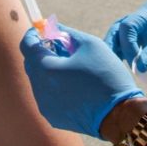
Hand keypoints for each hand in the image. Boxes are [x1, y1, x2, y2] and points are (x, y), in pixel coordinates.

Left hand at [20, 24, 143, 138]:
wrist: (120, 113)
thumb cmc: (106, 75)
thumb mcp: (91, 44)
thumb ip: (68, 33)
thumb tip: (55, 27)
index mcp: (46, 69)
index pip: (27, 46)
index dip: (33, 34)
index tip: (42, 30)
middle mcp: (40, 89)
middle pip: (31, 64)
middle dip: (42, 52)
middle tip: (60, 46)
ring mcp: (45, 106)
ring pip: (39, 81)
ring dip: (49, 70)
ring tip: (71, 67)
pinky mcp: (53, 117)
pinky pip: (47, 96)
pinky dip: (54, 87)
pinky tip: (74, 85)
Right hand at [104, 0, 146, 72]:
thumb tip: (136, 68)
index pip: (128, 26)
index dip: (128, 45)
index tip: (137, 64)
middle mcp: (144, 21)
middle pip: (118, 33)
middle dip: (115, 49)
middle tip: (116, 69)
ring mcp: (144, 34)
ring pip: (119, 43)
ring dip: (116, 56)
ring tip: (115, 74)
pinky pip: (129, 54)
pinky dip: (125, 63)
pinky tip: (124, 75)